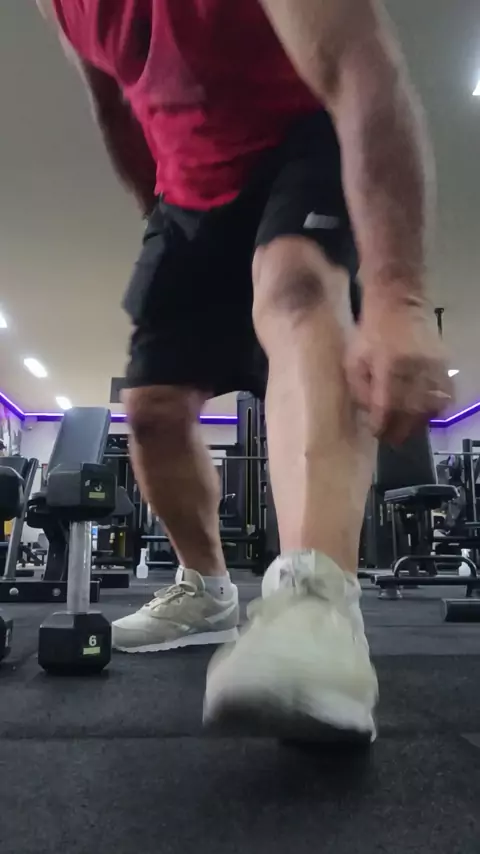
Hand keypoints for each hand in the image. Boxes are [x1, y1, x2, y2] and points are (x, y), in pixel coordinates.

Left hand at [346, 297, 452, 443]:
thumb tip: (372, 416)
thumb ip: (360, 389)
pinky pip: (444, 395)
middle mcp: (413, 366)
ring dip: (417, 423)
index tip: (377, 434)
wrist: (398, 303)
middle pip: (411, 409)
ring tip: (406, 430)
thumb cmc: (369, 333)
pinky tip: (424, 414)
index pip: (387, 404)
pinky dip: (435, 409)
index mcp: (387, 363)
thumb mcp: (353, 359)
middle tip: (391, 440)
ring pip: (429, 405)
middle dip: (400, 429)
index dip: (382, 424)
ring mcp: (432, 365)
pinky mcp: (443, 364)